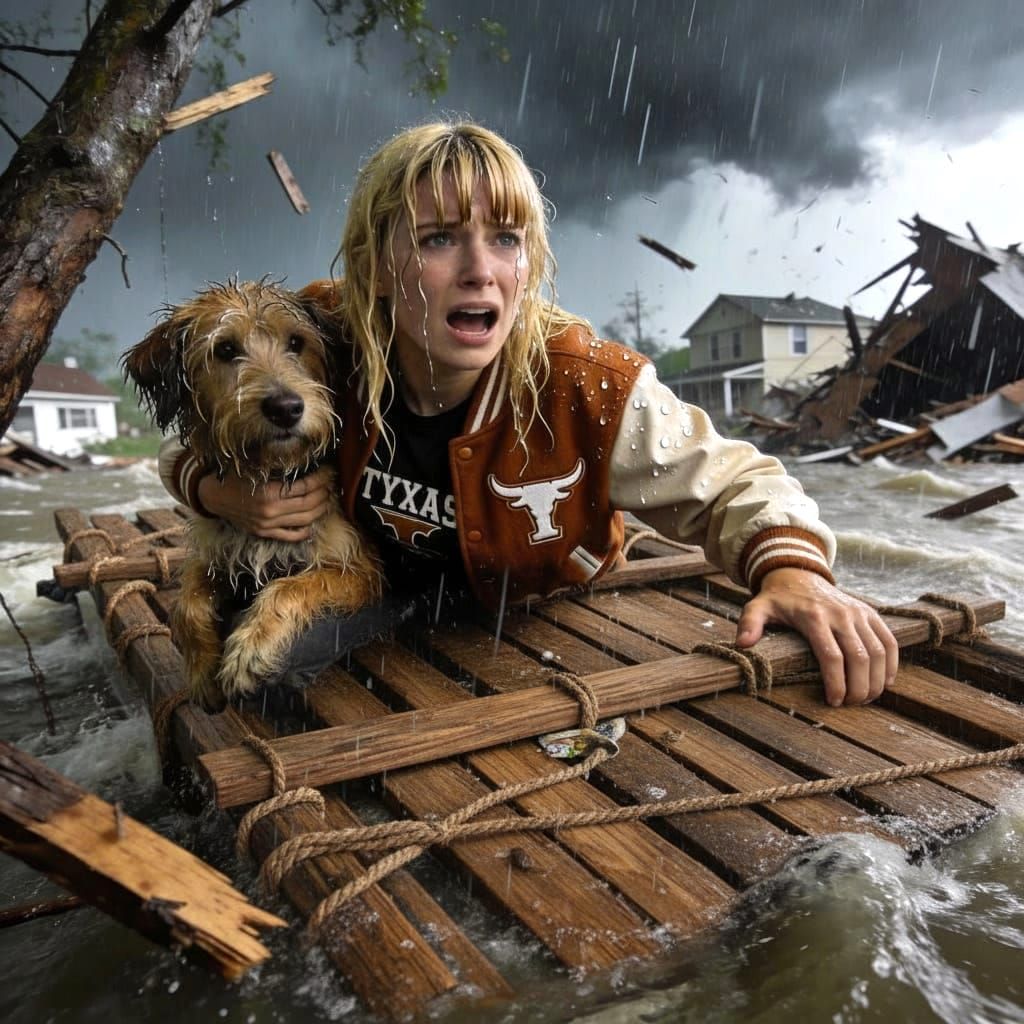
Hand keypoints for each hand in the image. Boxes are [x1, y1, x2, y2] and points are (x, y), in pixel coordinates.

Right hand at [196, 467, 331, 540]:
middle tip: (331, 485)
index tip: (328, 472)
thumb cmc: (236, 477)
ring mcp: (268, 525)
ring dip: (320, 509)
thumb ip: (278, 465)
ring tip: (326, 499)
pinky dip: (305, 531)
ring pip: (305, 520)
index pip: (305, 487)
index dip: (321, 479)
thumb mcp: (255, 466)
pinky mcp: (265, 533)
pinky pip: (291, 536)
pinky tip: (313, 522)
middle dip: (324, 493)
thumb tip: (305, 457)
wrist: (215, 496)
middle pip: (309, 504)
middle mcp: (270, 511)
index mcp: (269, 492)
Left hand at [735, 568, 898, 706]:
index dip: (836, 683)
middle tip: (851, 705)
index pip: (831, 656)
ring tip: (865, 699)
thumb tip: (741, 644)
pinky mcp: (871, 614)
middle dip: (859, 687)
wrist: (801, 574)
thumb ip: (750, 624)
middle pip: (860, 658)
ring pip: (879, 652)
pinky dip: (892, 664)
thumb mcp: (758, 608)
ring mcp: (859, 613)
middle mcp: (841, 614)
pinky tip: (885, 682)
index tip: (834, 702)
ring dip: (877, 681)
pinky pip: (889, 641)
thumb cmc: (779, 599)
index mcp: (814, 617)